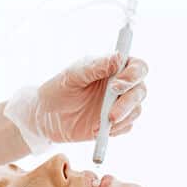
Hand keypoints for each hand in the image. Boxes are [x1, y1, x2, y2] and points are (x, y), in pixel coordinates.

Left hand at [4, 54, 148, 152]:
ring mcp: (119, 105)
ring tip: (104, 122)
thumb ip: (95, 67)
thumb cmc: (57, 90)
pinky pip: (126, 127)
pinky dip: (116, 130)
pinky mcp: (114, 124)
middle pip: (140, 89)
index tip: (117, 85)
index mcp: (113, 68)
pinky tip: (99, 129)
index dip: (134, 75)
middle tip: (111, 111)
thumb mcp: (72, 76)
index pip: (137, 66)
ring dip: (123, 116)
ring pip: (136, 110)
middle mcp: (120, 85)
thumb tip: (118, 57)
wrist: (46, 117)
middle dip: (129, 101)